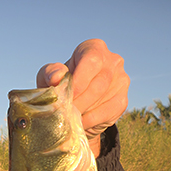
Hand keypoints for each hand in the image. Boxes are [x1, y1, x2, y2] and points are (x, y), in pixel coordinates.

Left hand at [36, 39, 129, 156]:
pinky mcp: (122, 101)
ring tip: (68, 116)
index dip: (79, 80)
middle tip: (64, 112)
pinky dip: (90, 120)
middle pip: (98, 82)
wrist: (74, 106)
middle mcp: (112, 60)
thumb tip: (56, 77)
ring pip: (103, 97)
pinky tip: (79, 122)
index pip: (92, 60)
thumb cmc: (60, 86)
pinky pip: (108, 112)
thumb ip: (50, 73)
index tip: (67, 96)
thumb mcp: (49, 77)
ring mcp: (121, 80)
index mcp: (94, 49)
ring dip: (83, 110)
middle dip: (78, 100)